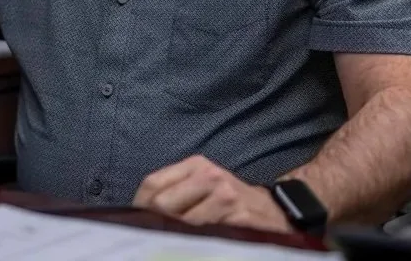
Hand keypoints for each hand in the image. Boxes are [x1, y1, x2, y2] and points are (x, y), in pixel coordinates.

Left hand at [132, 155, 290, 232]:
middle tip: (157, 237)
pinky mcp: (239, 218)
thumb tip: (137, 212)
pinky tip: (199, 246)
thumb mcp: (201, 186)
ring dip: (176, 238)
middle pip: (162, 204)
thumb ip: (173, 192)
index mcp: (196, 165)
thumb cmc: (228, 201)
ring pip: (182, 224)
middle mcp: (210, 175)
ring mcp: (225, 196)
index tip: (137, 224)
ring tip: (176, 244)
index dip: (139, 207)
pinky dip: (198, 245)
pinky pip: (207, 237)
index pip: (152, 184)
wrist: (273, 211)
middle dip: (157, 224)